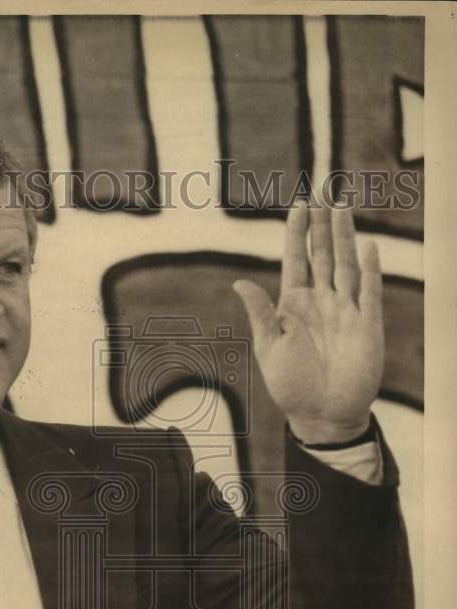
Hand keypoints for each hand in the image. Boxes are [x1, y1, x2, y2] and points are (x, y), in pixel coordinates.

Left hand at [233, 200, 384, 443]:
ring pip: (346, 264)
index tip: (300, 205)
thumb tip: (240, 282)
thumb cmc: (291, 386)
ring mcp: (346, 311)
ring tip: (342, 207)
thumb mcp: (269, 348)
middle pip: (323, 254)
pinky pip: (370, 292)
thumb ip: (260, 314)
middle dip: (323, 225)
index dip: (298, 233)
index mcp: (294, 305)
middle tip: (323, 191)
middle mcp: (321, 302)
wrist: (321, 415)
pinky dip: (370, 270)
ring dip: (345, 237)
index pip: (297, 260)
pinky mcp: (367, 325)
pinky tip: (368, 246)